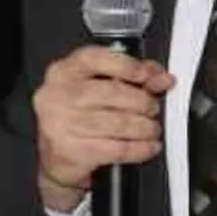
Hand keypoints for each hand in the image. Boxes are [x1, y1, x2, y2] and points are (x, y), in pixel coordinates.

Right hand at [32, 46, 174, 210]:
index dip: (126, 65)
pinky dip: (139, 148)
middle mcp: (59, 94)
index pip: (95, 59)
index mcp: (65, 71)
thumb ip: (131, 76)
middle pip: (111, 92)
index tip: (148, 74)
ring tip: (152, 128)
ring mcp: (63, 123)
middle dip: (141, 101)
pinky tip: (148, 146)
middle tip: (153, 108)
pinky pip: (116, 149)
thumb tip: (161, 77)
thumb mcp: (99, 87)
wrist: (54, 156)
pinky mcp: (72, 151)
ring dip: (143, 127)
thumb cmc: (79, 114)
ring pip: (117, 123)